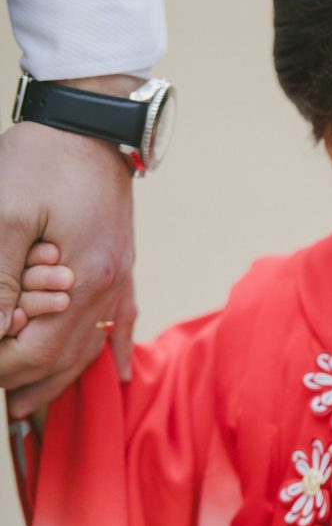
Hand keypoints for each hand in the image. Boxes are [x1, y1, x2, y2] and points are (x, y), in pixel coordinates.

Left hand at [0, 76, 139, 416]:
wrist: (93, 121)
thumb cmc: (44, 160)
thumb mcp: (4, 215)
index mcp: (84, 279)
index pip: (38, 351)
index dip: (0, 370)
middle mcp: (109, 285)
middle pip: (68, 358)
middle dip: (27, 385)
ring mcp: (121, 275)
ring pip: (95, 347)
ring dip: (62, 379)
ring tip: (30, 403)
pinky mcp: (123, 262)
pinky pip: (125, 320)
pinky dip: (118, 352)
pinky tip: (120, 374)